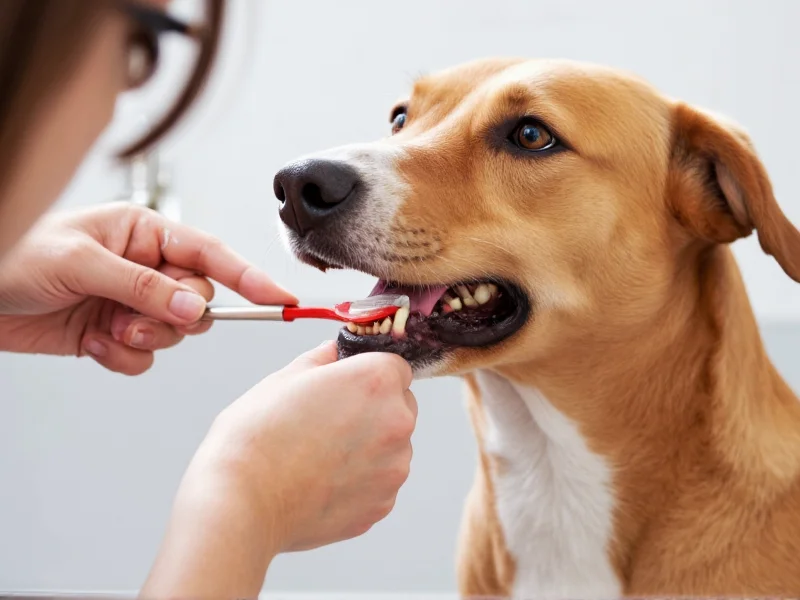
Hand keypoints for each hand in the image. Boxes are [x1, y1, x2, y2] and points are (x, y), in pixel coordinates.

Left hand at [0, 202, 295, 373]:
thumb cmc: (14, 256)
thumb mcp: (82, 263)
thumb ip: (143, 287)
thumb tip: (195, 307)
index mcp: (143, 233)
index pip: (209, 254)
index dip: (249, 277)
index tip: (281, 298)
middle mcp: (145, 267)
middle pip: (198, 299)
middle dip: (174, 317)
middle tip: (137, 319)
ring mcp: (131, 302)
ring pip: (174, 332)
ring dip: (144, 338)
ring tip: (107, 330)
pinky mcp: (114, 332)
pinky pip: (144, 355)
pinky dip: (122, 357)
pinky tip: (92, 344)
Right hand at [142, 342, 416, 597]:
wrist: (243, 500)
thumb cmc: (257, 436)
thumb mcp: (285, 378)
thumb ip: (320, 360)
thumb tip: (332, 353)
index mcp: (376, 381)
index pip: (395, 367)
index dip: (368, 374)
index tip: (347, 385)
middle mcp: (397, 422)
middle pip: (400, 406)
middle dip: (373, 409)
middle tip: (329, 420)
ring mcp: (394, 467)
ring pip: (391, 447)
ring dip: (368, 447)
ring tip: (320, 454)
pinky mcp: (382, 504)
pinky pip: (379, 483)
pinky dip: (360, 481)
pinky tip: (323, 480)